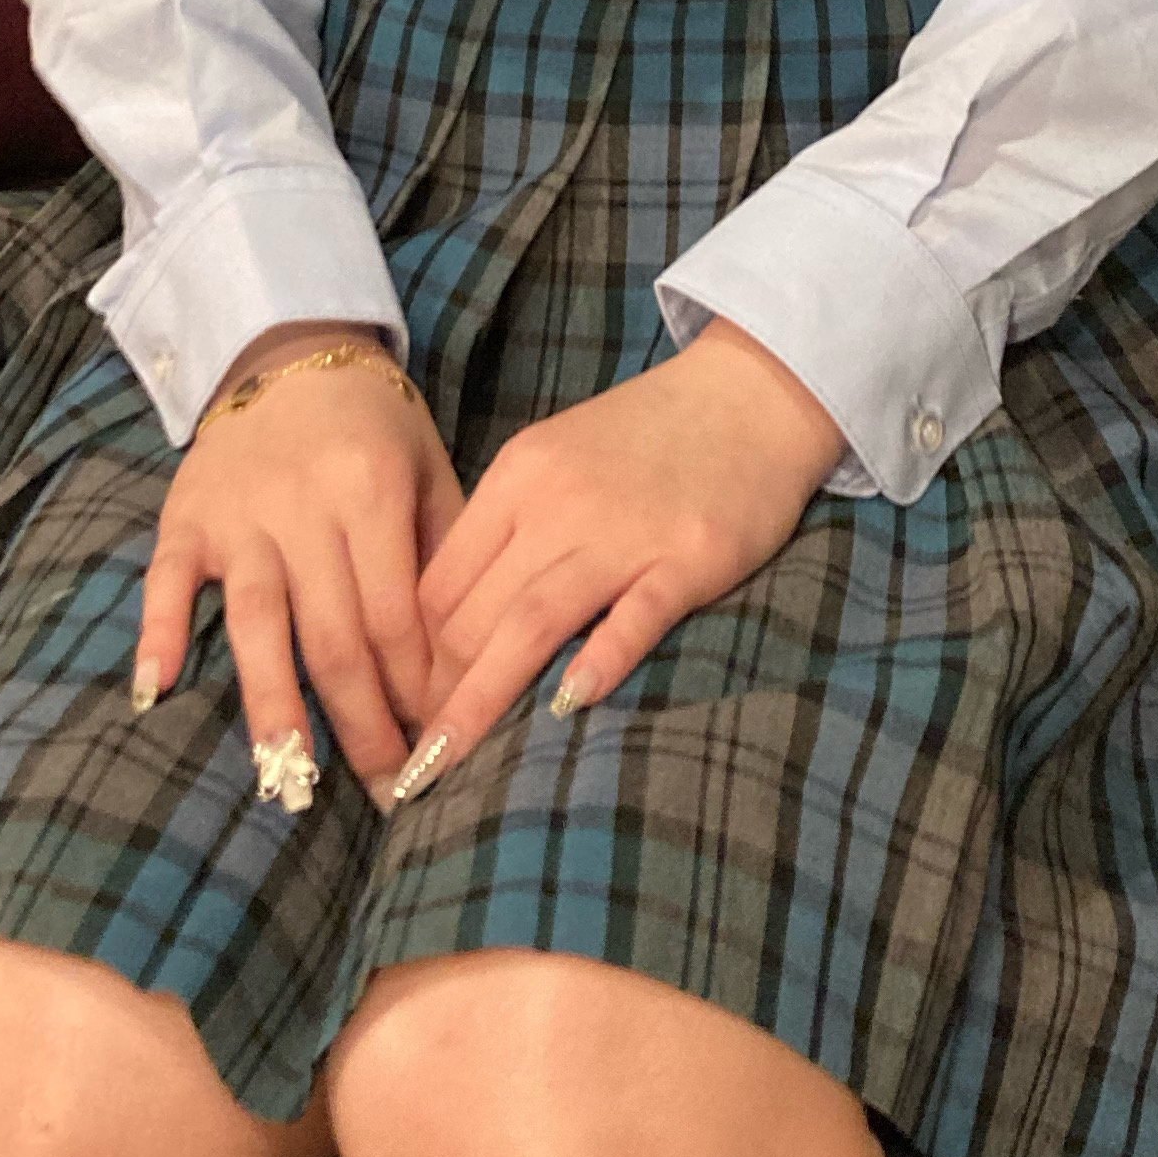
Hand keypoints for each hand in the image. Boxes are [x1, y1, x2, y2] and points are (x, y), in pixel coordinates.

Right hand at [133, 321, 464, 804]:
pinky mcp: (185, 517)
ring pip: (258, 624)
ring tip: (289, 781)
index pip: (398, 616)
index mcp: (371, 491)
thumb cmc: (374, 426)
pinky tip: (156, 692)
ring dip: (274, 708)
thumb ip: (445, 554)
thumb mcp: (428, 470)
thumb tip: (468, 661)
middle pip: (334, 636)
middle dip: (363, 724)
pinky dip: (161, 633)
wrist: (289, 351)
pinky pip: (168, 581)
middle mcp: (303, 507)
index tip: (437, 749)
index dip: (418, 690)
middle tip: (386, 795)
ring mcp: (239, 515)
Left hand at [393, 317, 847, 801]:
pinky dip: (603, 658)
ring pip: (533, 621)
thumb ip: (508, 529)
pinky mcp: (690, 555)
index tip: (407, 711)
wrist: (750, 393)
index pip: (438, 584)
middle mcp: (557, 503)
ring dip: (483, 697)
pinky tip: (572, 703)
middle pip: (472, 612)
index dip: (413, 657)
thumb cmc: (646, 437)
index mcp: (517, 479)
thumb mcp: (557, 460)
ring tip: (448, 763)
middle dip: (437, 694)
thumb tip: (450, 621)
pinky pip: (637, 613)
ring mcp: (624, 531)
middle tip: (420, 761)